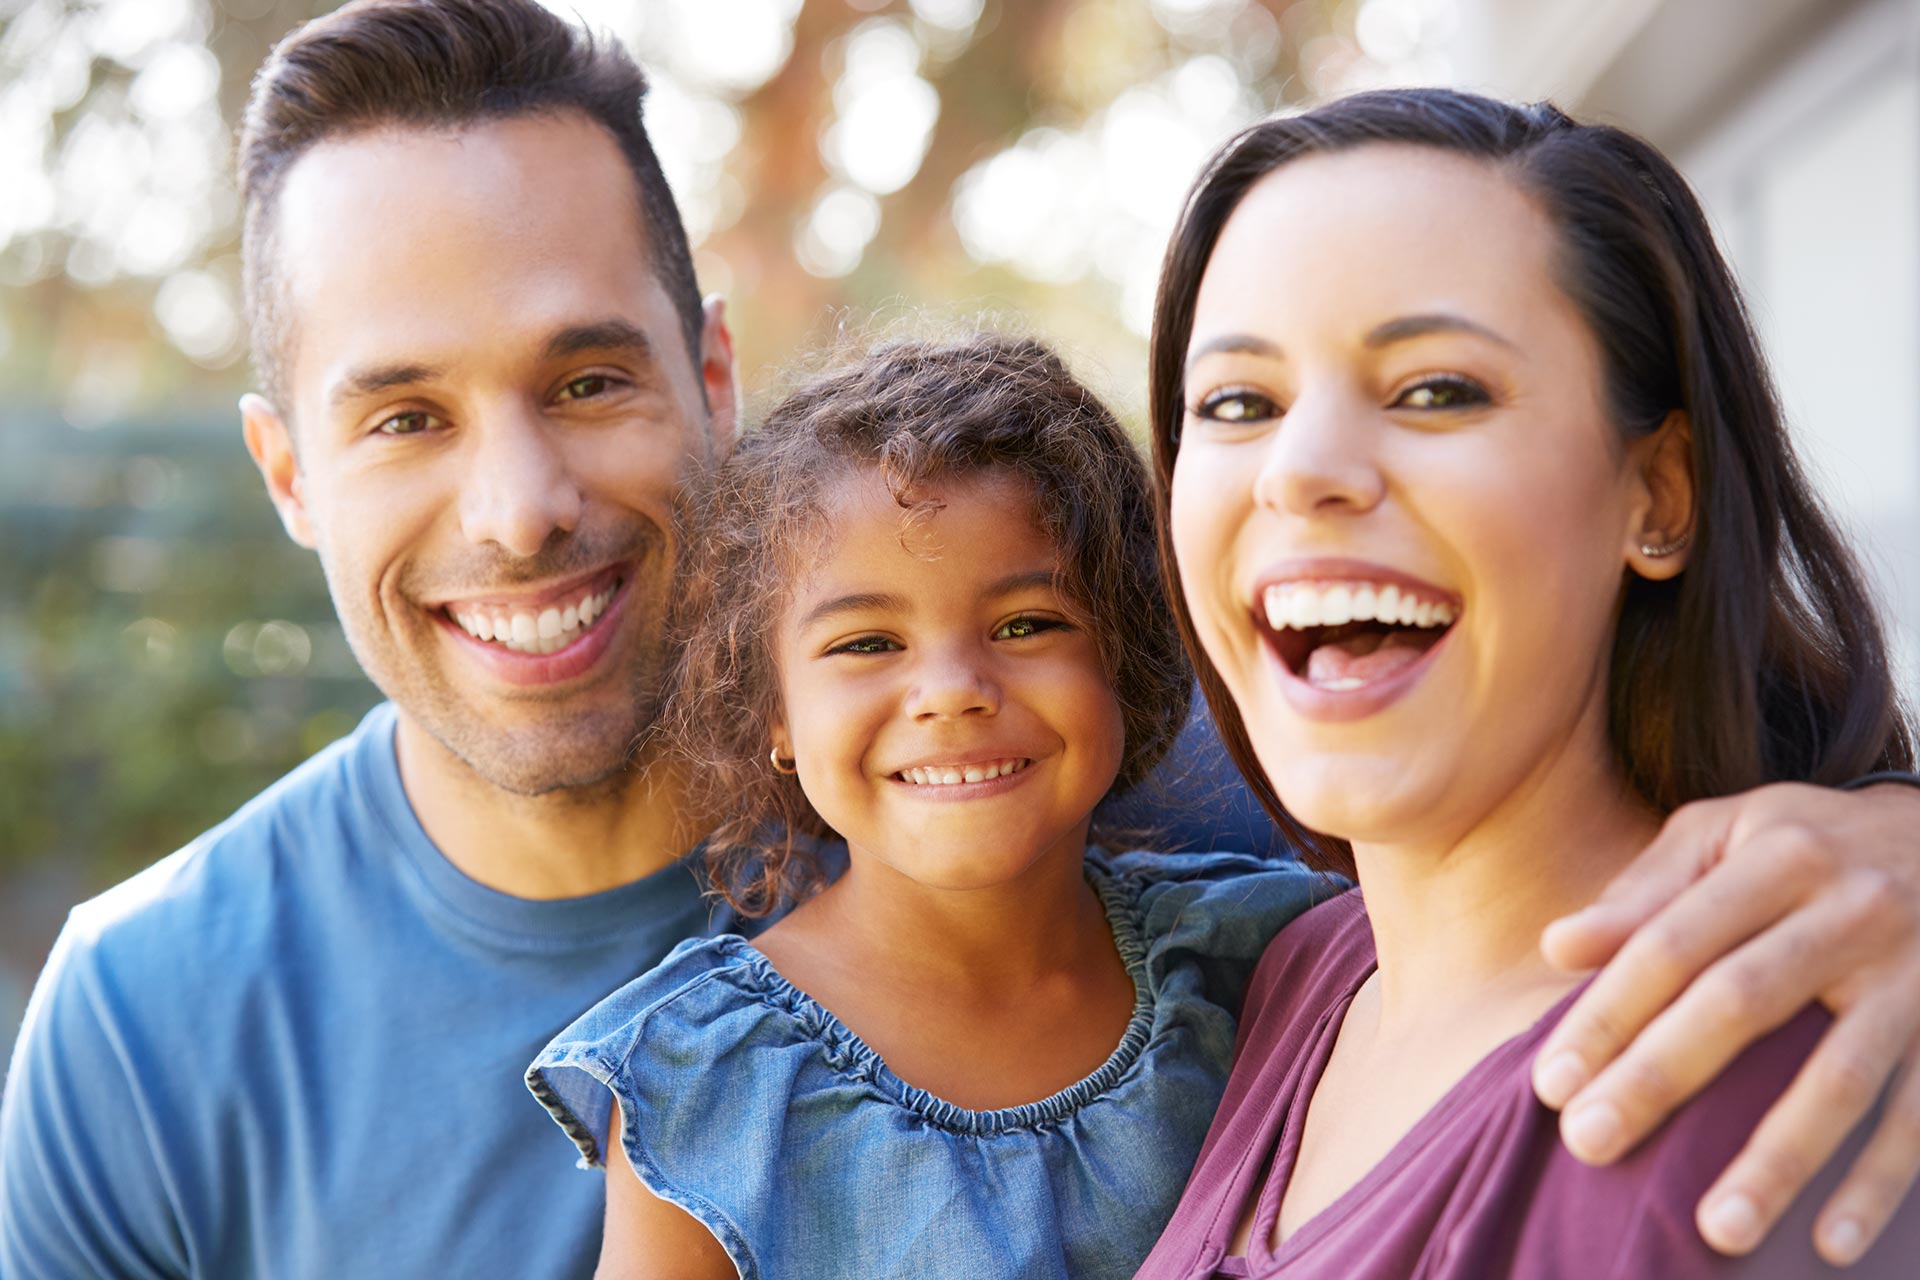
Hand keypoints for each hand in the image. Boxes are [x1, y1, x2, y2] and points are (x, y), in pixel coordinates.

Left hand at [1529, 781, 1919, 1265]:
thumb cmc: (1810, 845)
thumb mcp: (1728, 835)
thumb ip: (1645, 893)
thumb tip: (1556, 946)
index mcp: (1779, 856)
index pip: (1672, 944)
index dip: (1607, 1015)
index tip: (1549, 1085)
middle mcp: (1852, 908)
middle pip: (1738, 1005)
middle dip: (1657, 1081)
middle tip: (1588, 1146)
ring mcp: (1916, 973)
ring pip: (1838, 1077)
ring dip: (1776, 1160)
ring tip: (1715, 1230)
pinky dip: (1879, 1184)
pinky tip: (1830, 1245)